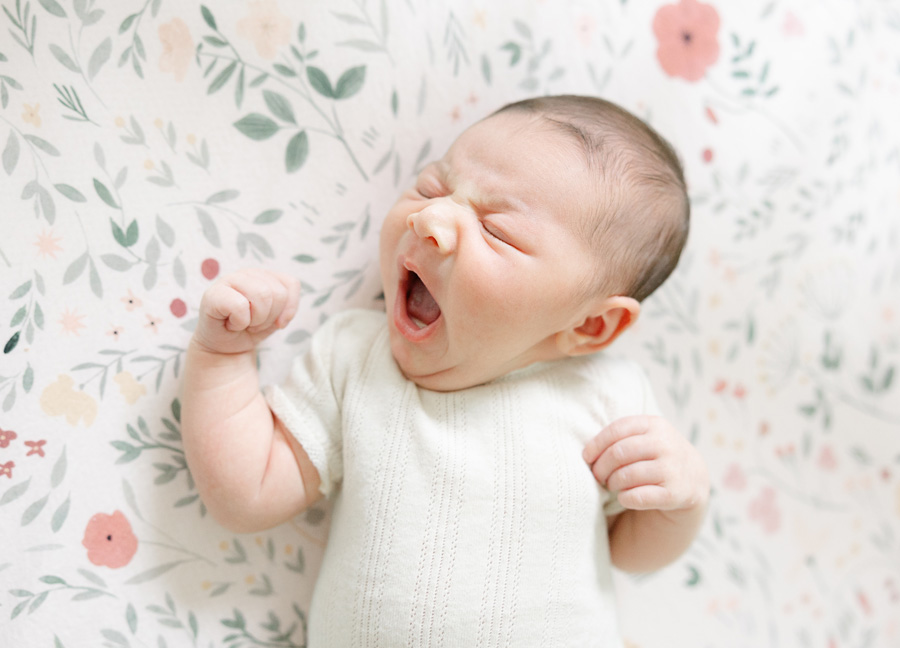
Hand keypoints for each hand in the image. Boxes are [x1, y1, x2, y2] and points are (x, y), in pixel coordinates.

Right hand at [193, 268, 300, 354]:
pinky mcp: (213, 294)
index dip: (288, 309)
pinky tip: (231, 324)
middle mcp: (248, 273)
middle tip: (254, 324)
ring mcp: (229, 280)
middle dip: (269, 317)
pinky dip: (239, 322)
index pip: (291, 283)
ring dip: (256, 320)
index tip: (275, 322)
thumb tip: (284, 316)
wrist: (223, 347)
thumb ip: (286, 309)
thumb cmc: (249, 329)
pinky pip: (239, 306)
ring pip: (262, 295)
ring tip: (243, 323)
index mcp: (264, 275)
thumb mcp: (275, 319)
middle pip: (277, 293)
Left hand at [583, 415, 708, 512]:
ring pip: (627, 475)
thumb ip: (620, 437)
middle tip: (598, 476)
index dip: (596, 444)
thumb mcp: (644, 437)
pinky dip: (625, 498)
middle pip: (619, 453)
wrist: (692, 478)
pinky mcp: (676, 493)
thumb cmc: (654, 455)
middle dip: (601, 467)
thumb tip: (587, 453)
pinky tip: (625, 497)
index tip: (587, 457)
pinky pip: (639, 496)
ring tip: (611, 485)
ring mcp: (672, 468)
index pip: (617, 430)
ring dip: (612, 483)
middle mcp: (665, 443)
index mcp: (654, 424)